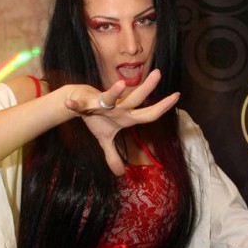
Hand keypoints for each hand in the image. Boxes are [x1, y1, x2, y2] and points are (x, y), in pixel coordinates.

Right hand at [64, 69, 179, 174]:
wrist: (78, 100)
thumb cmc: (96, 118)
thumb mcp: (105, 139)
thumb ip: (113, 155)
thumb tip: (119, 174)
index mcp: (125, 116)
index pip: (148, 113)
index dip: (162, 107)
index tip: (177, 96)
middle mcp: (117, 108)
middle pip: (134, 100)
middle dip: (146, 88)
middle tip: (158, 73)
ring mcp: (102, 104)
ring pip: (109, 97)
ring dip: (114, 92)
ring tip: (121, 84)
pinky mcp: (86, 103)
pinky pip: (80, 105)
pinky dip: (75, 105)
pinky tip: (69, 104)